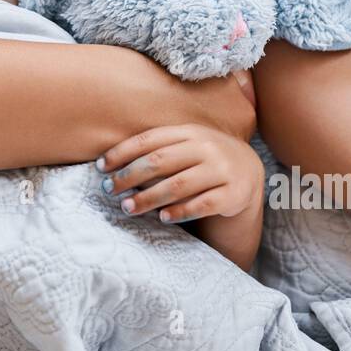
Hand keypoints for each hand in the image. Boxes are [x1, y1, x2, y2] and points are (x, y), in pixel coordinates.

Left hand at [96, 124, 264, 223]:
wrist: (249, 170)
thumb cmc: (205, 158)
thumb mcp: (187, 144)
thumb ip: (159, 148)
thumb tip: (113, 164)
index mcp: (190, 132)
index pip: (150, 139)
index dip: (123, 152)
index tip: (101, 167)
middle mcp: (207, 147)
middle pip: (161, 161)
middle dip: (130, 176)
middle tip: (108, 190)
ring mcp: (222, 170)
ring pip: (179, 185)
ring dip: (149, 197)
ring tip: (127, 207)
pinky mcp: (233, 194)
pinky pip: (202, 204)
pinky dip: (180, 212)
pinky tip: (163, 218)